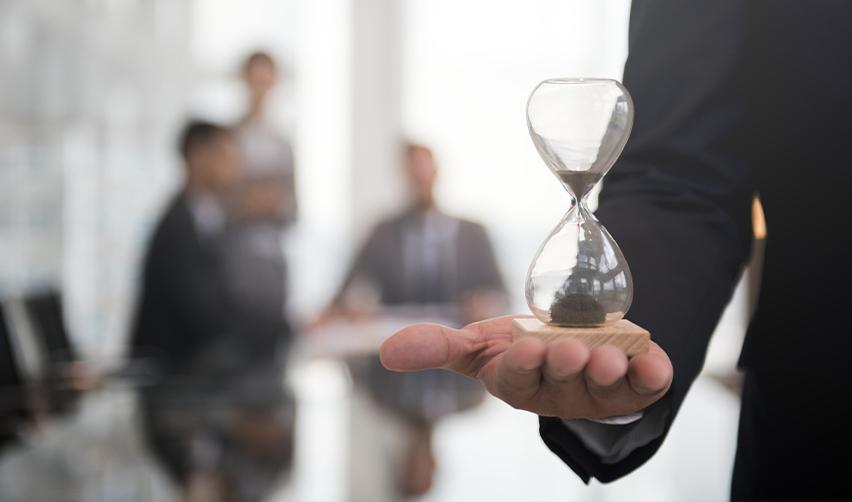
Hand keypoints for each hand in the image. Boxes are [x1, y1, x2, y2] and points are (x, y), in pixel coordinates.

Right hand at [380, 316, 671, 419]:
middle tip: (568, 349)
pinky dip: (653, 373)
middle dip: (565, 365)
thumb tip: (384, 353)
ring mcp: (599, 391)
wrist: (574, 342)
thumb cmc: (520, 348)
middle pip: (562, 382)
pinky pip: (648, 385)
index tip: (527, 345)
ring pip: (604, 387)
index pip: (518, 377)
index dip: (524, 364)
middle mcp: (559, 393)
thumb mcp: (478, 344)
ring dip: (607, 371)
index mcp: (519, 384)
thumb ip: (436, 347)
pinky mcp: (635, 386)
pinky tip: (653, 360)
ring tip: (608, 354)